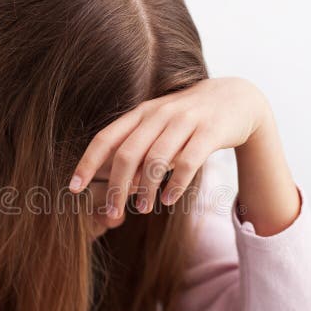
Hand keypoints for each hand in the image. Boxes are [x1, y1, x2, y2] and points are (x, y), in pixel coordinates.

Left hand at [68, 77, 269, 218]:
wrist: (236, 98)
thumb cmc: (190, 120)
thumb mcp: (160, 130)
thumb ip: (141, 155)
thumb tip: (120, 189)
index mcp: (141, 113)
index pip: (106, 138)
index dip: (87, 163)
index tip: (73, 188)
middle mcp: (159, 114)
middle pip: (127, 153)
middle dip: (115, 186)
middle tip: (111, 212)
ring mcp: (185, 121)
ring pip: (156, 159)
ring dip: (145, 189)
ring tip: (143, 209)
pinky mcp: (210, 131)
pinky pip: (187, 162)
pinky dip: (175, 184)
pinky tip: (169, 199)